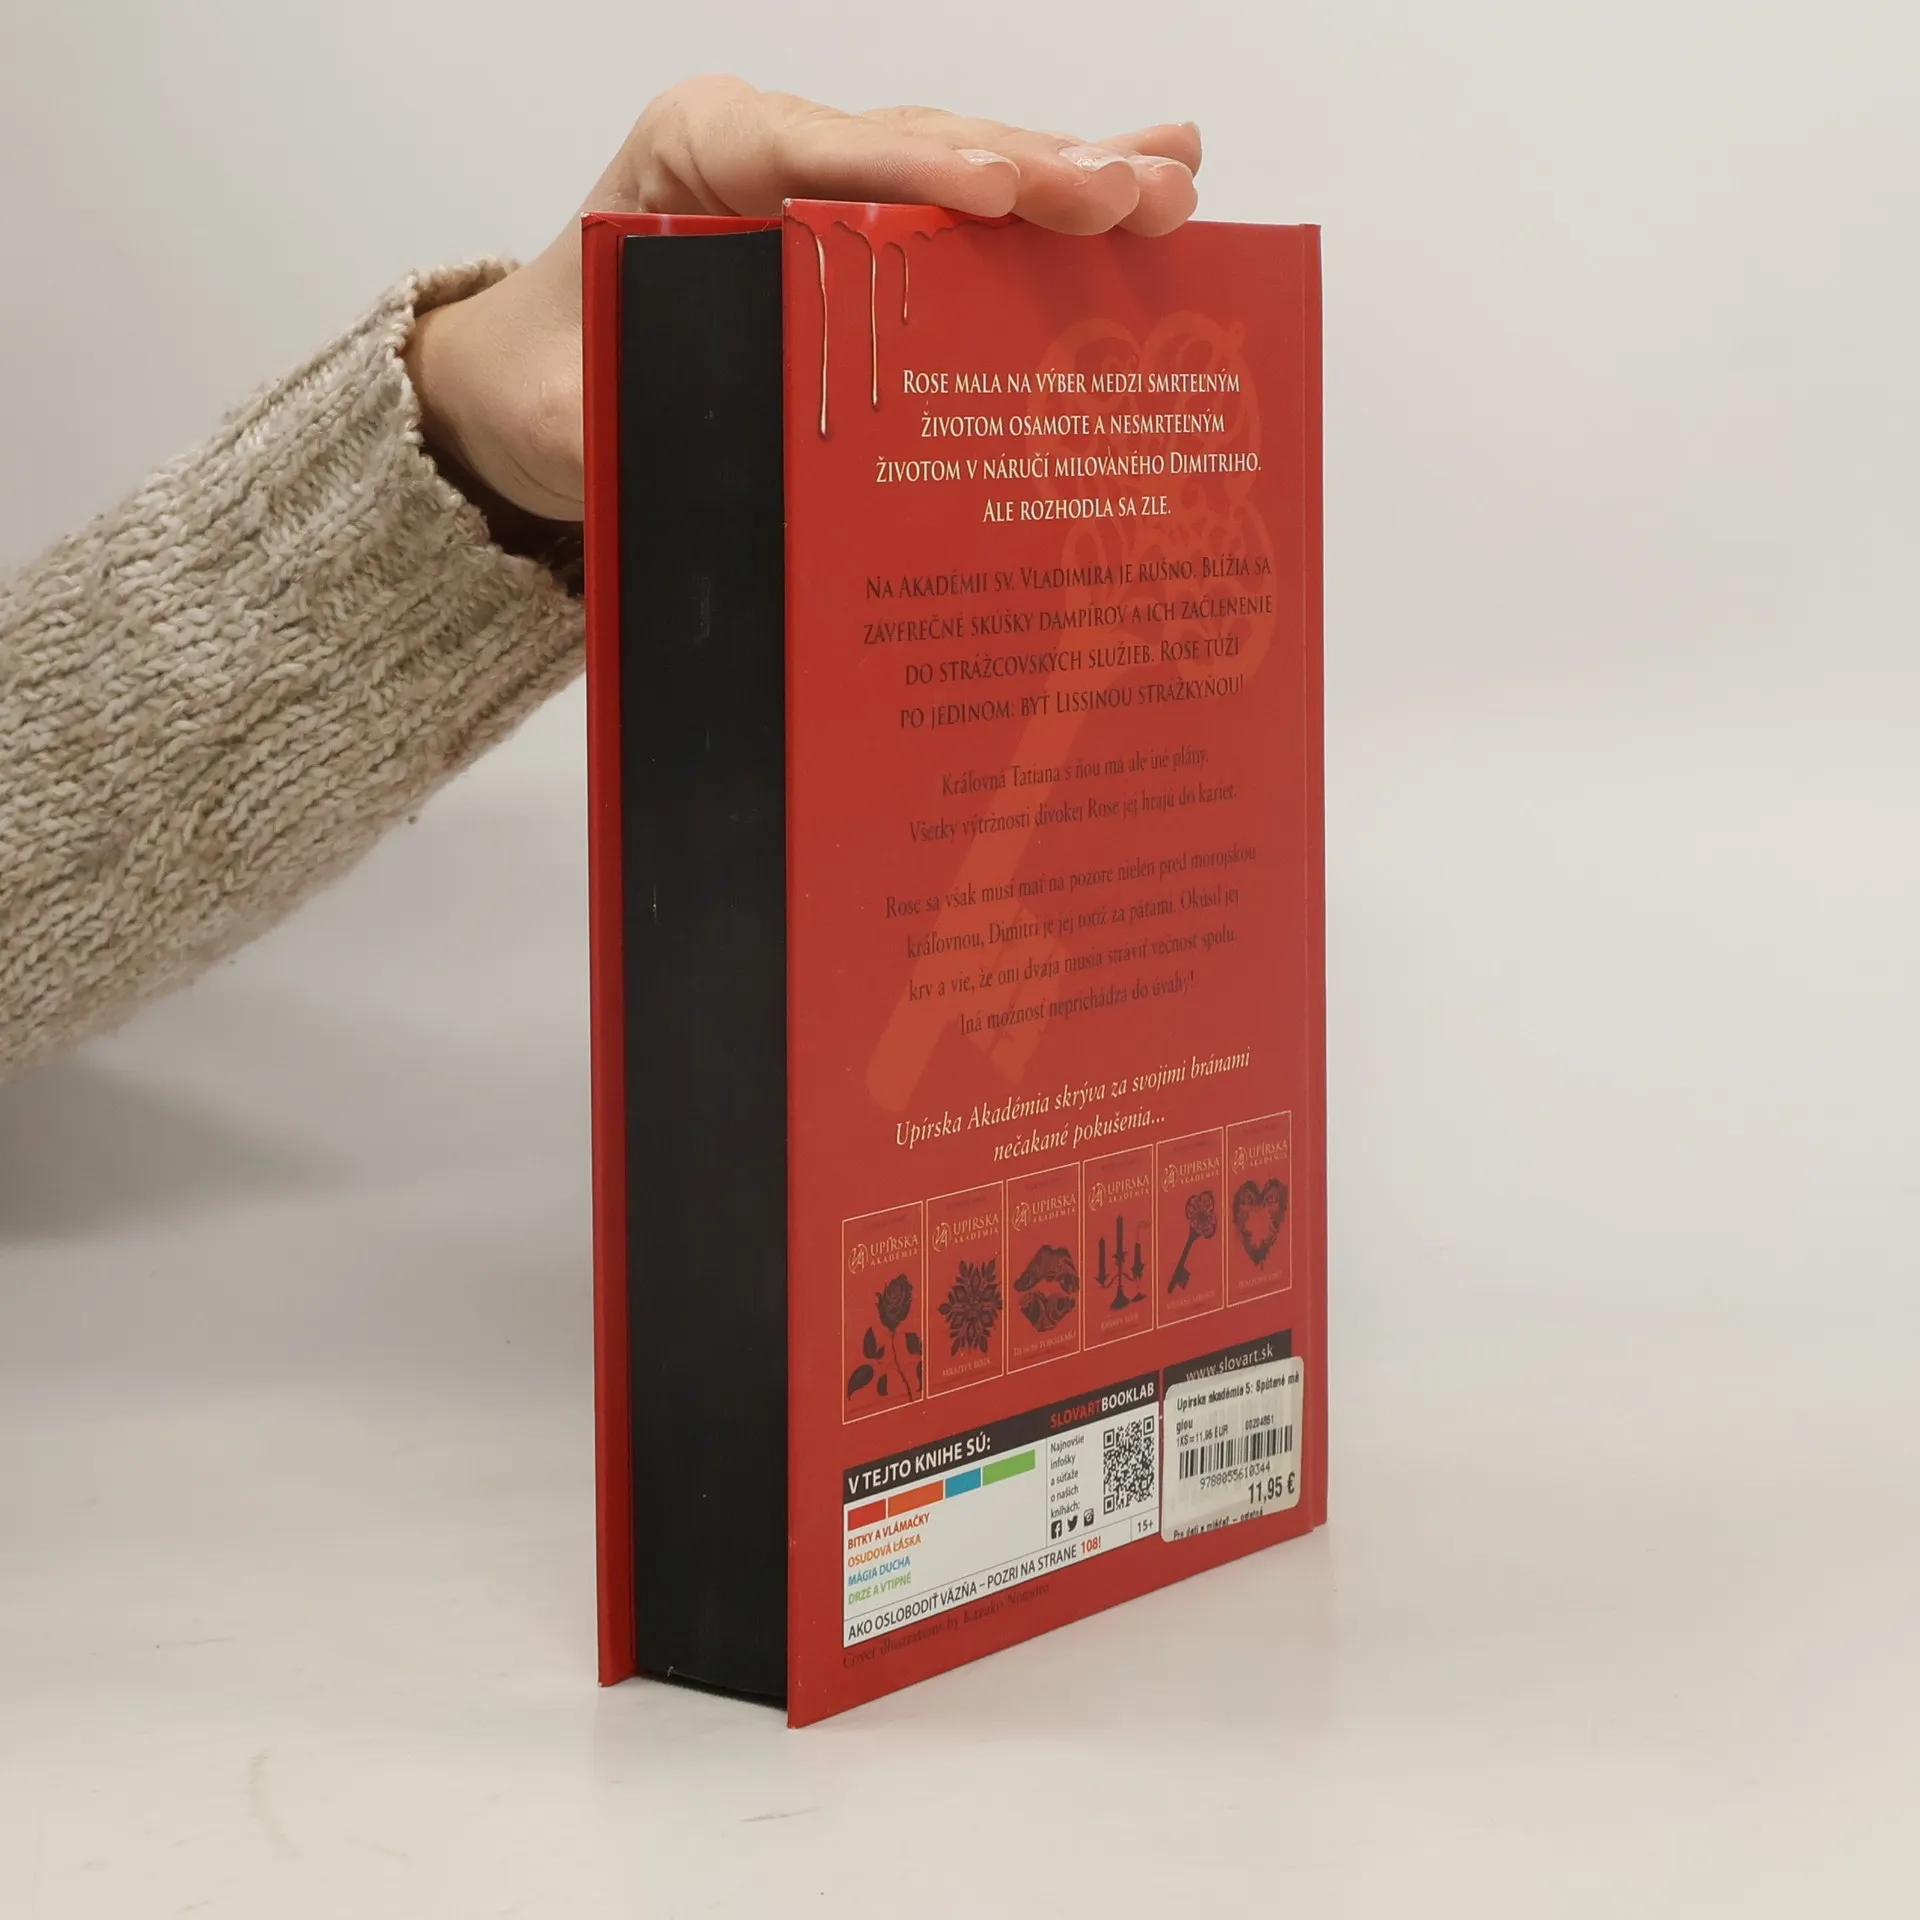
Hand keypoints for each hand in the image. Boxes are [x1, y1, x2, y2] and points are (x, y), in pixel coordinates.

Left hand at [406, 76, 1201, 525]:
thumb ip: (629, 423)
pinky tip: (1141, 189)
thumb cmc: (547, 380)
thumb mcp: (569, 414)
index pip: (812, 154)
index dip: (911, 173)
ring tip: (1175, 180)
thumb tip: (730, 458)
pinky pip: (964, 215)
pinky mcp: (863, 231)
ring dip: (1071, 176)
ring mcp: (828, 182)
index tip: (999, 195)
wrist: (524, 383)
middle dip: (1035, 168)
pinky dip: (1049, 209)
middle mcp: (772, 150)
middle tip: (1138, 189)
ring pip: (961, 166)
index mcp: (694, 156)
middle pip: (917, 147)